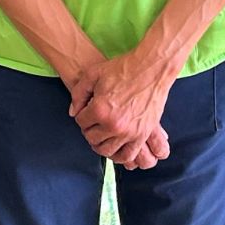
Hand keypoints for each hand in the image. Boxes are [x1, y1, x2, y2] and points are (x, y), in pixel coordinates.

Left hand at [67, 51, 176, 168]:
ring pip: (107, 151)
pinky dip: (119, 156)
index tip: (88, 110)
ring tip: (102, 136)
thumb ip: (78, 94)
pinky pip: (128, 155)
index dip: (82, 115)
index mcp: (99, 110)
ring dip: (101, 145)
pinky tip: (115, 148)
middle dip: (89, 130)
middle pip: (92, 138)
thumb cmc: (122, 68)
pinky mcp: (143, 134)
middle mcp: (113, 125)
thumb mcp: (93, 74)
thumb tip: (73, 113)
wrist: (151, 68)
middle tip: (94, 122)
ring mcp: (129, 132)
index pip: (81, 122)